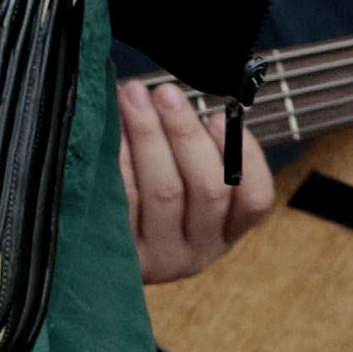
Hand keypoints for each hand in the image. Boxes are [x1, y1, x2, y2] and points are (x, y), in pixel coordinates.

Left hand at [119, 78, 277, 286]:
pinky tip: (112, 130)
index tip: (219, 117)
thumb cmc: (148, 201)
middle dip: (186, 132)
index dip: (246, 156)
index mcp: (224, 232)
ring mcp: (160, 259)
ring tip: (132, 97)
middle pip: (208, 188)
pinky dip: (120, 159)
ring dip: (149, 135)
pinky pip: (125, 199)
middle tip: (165, 92)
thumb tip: (179, 99)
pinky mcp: (122, 255)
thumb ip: (195, 151)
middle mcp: (198, 252)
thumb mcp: (183, 187)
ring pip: (165, 191)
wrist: (97, 258)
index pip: (256, 200)